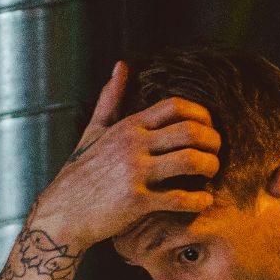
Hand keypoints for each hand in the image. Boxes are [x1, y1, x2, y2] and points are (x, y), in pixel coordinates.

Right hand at [27, 62, 221, 249]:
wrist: (63, 213)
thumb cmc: (81, 173)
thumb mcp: (94, 131)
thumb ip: (111, 99)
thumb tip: (120, 66)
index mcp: (128, 126)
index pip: (175, 106)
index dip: (200, 115)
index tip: (208, 128)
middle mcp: (133, 145)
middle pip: (190, 131)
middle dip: (213, 141)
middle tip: (216, 153)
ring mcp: (135, 172)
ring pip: (190, 161)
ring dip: (210, 167)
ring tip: (211, 173)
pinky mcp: (137, 201)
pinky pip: (179, 198)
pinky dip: (199, 200)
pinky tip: (204, 201)